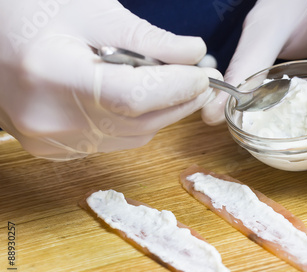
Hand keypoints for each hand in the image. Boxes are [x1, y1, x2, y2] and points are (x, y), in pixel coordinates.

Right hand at [0, 0, 221, 159]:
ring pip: (131, 137)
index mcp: (51, 75)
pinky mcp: (55, 149)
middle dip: (178, 101)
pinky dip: (136, 122)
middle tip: (202, 81)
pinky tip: (142, 100)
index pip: (132, 97)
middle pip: (137, 123)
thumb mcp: (89, 10)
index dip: (175, 88)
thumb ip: (145, 37)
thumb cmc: (29, 13)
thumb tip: (193, 54)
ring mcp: (49, 141)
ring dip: (161, 113)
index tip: (203, 75)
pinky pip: (113, 142)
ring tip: (176, 86)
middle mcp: (48, 120)